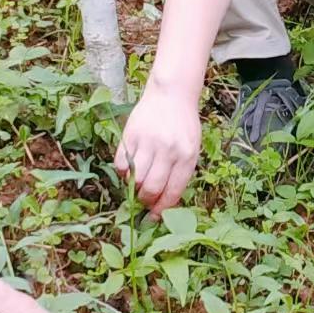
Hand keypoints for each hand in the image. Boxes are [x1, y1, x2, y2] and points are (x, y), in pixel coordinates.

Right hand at [113, 84, 202, 211]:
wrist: (172, 94)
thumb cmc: (183, 126)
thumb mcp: (192, 149)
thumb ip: (180, 173)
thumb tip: (164, 202)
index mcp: (186, 156)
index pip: (172, 192)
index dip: (161, 210)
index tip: (154, 218)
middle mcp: (167, 150)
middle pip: (150, 188)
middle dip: (145, 201)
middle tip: (144, 202)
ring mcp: (148, 142)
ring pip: (134, 179)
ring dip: (133, 188)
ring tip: (137, 185)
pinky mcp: (131, 134)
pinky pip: (121, 164)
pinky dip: (123, 172)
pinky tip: (129, 169)